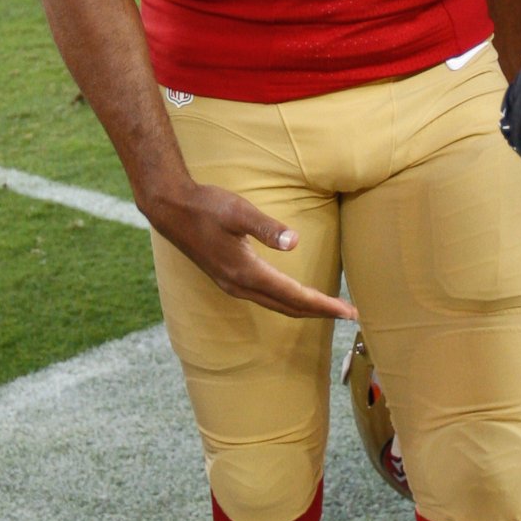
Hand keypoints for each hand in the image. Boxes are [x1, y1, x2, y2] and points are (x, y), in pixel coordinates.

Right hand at [144, 180, 357, 323]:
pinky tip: (295, 296)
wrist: (171, 209)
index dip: (324, 304)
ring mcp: (232, 285)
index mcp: (247, 272)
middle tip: (349, 314)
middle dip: (320, 311)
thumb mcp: (238, 212)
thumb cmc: (206, 206)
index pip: (295, 295)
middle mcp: (240, 285)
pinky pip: (265, 298)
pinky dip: (287, 302)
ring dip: (304, 308)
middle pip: (288, 307)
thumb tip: (295, 242)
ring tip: (329, 308)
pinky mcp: (228, 279)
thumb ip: (267, 228)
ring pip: (276, 305)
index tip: (348, 311)